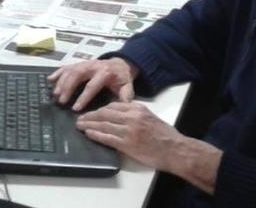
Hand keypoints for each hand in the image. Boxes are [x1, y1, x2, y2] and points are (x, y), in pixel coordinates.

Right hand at [49, 57, 136, 110]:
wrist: (120, 63)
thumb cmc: (121, 78)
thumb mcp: (127, 87)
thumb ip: (125, 97)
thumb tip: (121, 108)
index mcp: (105, 72)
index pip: (92, 85)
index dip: (83, 97)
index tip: (76, 108)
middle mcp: (93, 66)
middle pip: (77, 75)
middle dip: (68, 87)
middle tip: (61, 101)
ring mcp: (84, 63)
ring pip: (70, 70)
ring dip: (61, 82)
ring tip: (55, 94)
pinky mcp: (79, 63)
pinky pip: (66, 66)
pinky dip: (58, 72)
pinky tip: (50, 80)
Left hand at [75, 102, 222, 193]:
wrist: (176, 150)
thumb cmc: (165, 136)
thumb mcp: (150, 117)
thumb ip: (135, 114)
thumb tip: (119, 115)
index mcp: (137, 109)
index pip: (113, 105)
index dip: (100, 109)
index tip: (92, 112)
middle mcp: (131, 117)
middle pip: (105, 113)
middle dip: (90, 115)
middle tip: (80, 118)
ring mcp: (129, 130)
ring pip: (103, 124)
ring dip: (89, 124)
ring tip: (80, 125)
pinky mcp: (127, 144)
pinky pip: (107, 137)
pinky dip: (96, 134)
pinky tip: (88, 133)